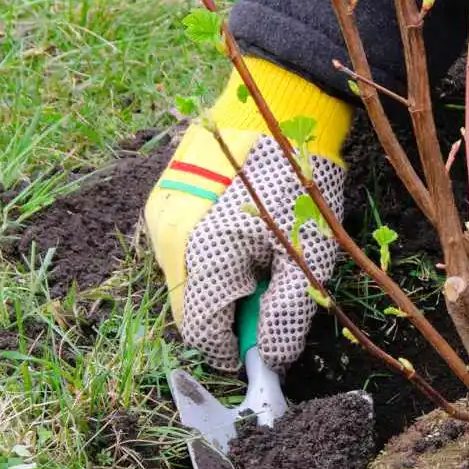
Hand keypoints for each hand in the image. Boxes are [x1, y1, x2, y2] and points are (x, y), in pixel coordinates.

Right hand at [144, 57, 351, 371]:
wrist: (277, 108)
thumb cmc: (298, 181)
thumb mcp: (307, 255)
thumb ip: (285, 314)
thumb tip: (270, 360)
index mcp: (203, 256)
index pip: (201, 333)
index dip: (232, 352)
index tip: (263, 354)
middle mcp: (169, 240)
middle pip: (189, 310)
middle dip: (228, 317)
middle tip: (269, 296)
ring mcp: (160, 218)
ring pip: (184, 281)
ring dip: (219, 287)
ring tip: (259, 258)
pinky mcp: (163, 201)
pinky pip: (181, 250)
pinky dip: (209, 259)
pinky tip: (241, 237)